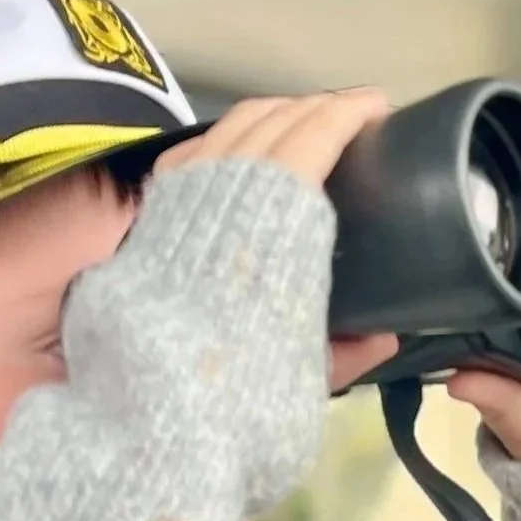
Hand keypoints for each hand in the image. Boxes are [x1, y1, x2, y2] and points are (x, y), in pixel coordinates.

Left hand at [152, 92, 402, 396]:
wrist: (136, 414)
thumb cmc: (227, 394)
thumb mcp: (300, 383)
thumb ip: (344, 355)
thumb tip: (384, 335)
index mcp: (270, 223)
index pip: (313, 138)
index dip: (347, 113)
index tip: (377, 106)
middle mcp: (221, 192)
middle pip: (274, 121)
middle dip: (316, 108)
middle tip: (350, 117)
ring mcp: (180, 196)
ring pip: (232, 127)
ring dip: (276, 116)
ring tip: (304, 126)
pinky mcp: (151, 213)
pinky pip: (195, 151)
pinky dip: (232, 137)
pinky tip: (243, 152)